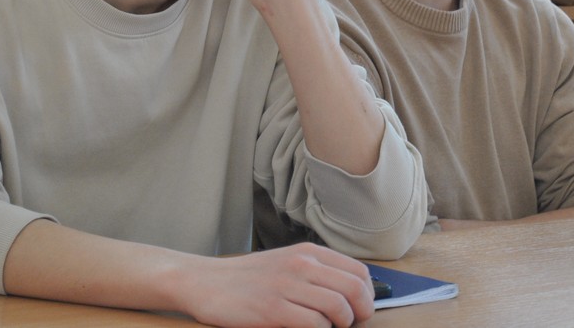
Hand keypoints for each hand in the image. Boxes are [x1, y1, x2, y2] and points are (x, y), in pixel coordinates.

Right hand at [179, 243, 374, 327]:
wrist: (206, 281)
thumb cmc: (249, 278)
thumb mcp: (286, 263)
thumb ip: (316, 272)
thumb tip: (351, 293)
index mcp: (308, 253)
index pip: (358, 271)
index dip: (367, 295)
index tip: (359, 309)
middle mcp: (301, 264)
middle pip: (355, 289)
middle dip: (361, 312)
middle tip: (351, 324)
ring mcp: (287, 286)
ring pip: (338, 307)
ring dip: (341, 324)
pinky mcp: (272, 309)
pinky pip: (314, 324)